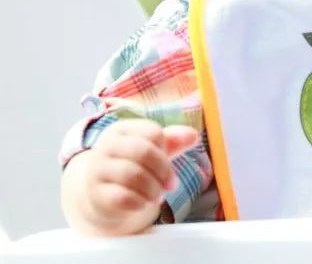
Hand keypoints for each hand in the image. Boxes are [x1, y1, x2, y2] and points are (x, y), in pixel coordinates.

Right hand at [62, 120, 199, 235]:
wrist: (104, 194)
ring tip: (158, 195)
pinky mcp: (96, 194)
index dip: (166, 148)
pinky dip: (140, 202)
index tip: (167, 159)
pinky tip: (144, 203)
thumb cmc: (134, 165)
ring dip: (154, 188)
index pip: (152, 132)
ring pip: (132, 175)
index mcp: (122, 130)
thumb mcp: (153, 149)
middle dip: (164, 170)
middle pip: (142, 151)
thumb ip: (174, 140)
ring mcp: (97, 170)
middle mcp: (106, 146)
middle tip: (172, 185)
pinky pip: (122, 197)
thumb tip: (193, 135)